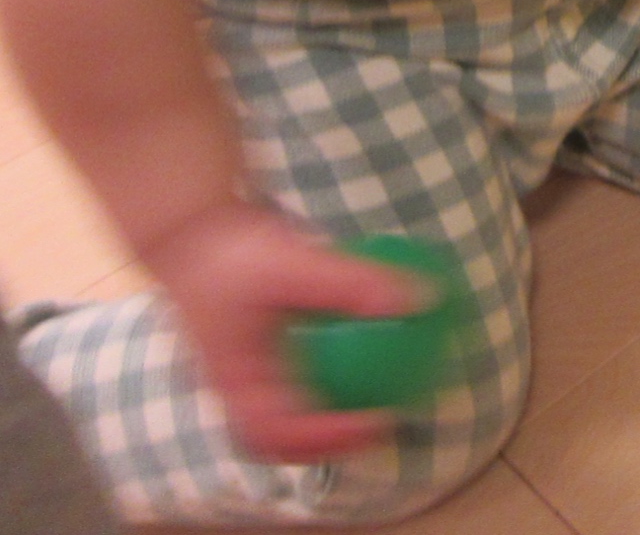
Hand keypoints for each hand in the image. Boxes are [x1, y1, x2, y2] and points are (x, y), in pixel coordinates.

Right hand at [143, 201, 424, 461]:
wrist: (188, 227)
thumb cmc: (232, 249)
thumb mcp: (295, 263)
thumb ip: (351, 282)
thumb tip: (419, 301)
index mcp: (236, 380)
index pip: (277, 432)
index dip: (328, 438)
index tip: (377, 421)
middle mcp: (236, 384)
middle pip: (278, 438)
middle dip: (328, 443)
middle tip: (382, 426)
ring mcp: (242, 368)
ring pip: (283, 412)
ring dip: (325, 418)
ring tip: (375, 403)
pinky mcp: (254, 347)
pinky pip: (292, 375)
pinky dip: (325, 379)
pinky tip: (364, 354)